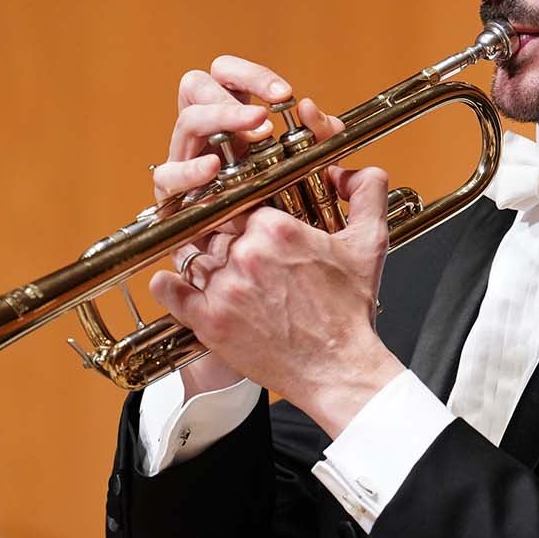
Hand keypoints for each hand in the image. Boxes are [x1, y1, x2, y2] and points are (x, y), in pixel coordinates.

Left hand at [152, 165, 402, 437]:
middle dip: (227, 235)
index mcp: (277, 229)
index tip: (252, 222)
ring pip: (195, 256)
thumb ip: (367, 192)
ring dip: (203, 260)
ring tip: (217, 267)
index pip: (243, 201)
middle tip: (238, 248)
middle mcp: (246, 254)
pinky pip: (172, 293)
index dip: (247, 212)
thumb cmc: (350, 311)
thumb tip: (349, 169)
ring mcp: (224, 288)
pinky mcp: (210, 321)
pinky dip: (168, 286)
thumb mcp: (370, 243)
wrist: (338, 368)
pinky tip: (171, 283)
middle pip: (217, 227)